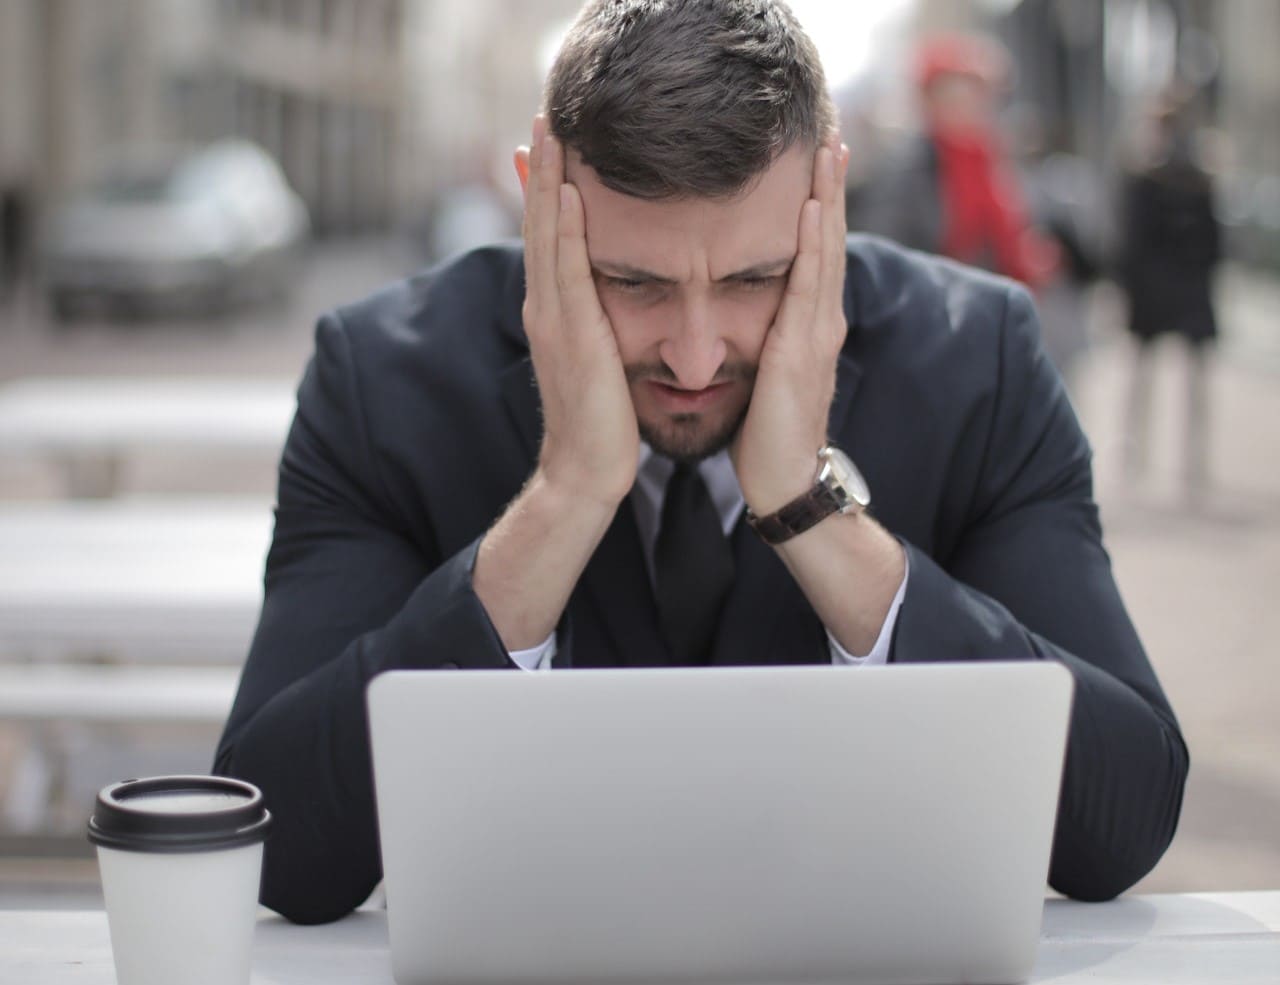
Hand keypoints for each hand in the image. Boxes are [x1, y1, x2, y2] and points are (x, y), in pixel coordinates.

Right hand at [517, 116, 639, 507]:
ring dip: (549, 181)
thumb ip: (598, 323)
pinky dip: (563, 229)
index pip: (549, 236)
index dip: (549, 186)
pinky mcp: (571, 336)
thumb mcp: (598, 360)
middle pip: (540, 224)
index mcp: (555, 312)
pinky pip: (566, 271)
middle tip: (546, 113)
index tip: (555, 140)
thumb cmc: (601, 422)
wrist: (587, 473)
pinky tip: (567, 193)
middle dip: (543, 168)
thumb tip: (610, 300)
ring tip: (552, 131)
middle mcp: (546, 307)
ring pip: (547, 237)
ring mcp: (553, 320)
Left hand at [732, 138, 850, 513]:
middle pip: (826, 237)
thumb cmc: (768, 434)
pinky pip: (808, 286)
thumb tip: (745, 315)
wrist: (783, 482)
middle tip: (828, 130)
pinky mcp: (802, 352)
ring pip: (824, 250)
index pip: (813, 249)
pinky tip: (810, 208)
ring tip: (827, 149)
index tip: (812, 156)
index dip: (816, 202)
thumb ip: (762, 338)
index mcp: (807, 324)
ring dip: (826, 197)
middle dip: (828, 184)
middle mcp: (820, 320)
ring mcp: (817, 333)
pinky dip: (812, 244)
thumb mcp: (764, 374)